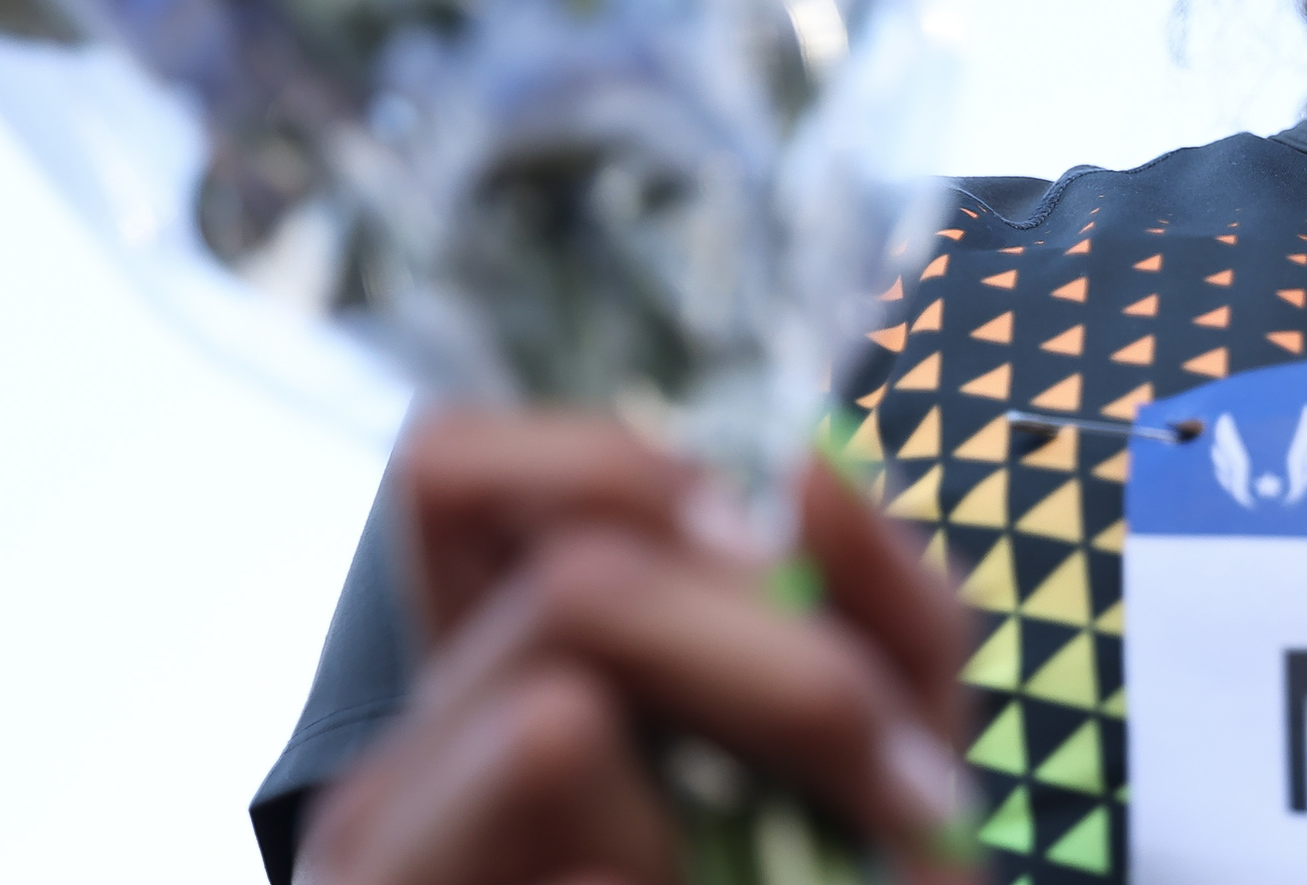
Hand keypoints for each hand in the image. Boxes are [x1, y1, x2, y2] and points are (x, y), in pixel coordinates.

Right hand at [296, 412, 978, 884]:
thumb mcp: (894, 772)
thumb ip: (890, 621)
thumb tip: (817, 470)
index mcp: (491, 701)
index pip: (445, 475)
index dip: (603, 462)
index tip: (759, 545)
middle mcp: (398, 785)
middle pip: (576, 587)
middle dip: (796, 668)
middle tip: (924, 797)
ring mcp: (382, 870)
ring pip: (556, 709)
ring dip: (763, 771)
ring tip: (864, 869)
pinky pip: (593, 857)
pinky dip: (680, 874)